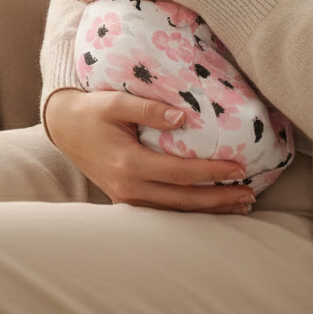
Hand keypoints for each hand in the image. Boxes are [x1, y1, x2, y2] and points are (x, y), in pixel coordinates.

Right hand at [44, 88, 255, 212]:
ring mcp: (126, 199)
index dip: (212, 172)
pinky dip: (189, 210)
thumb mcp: (115, 102)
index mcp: (129, 164)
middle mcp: (129, 188)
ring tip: (239, 203)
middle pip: (183, 201)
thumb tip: (183, 118)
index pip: (180, 173)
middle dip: (219, 199)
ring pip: (175, 212)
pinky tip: (209, 207)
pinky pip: (163, 211)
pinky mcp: (125, 201)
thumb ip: (148, 109)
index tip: (238, 167)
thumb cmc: (91, 111)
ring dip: (209, 210)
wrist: (64, 128)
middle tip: (249, 193)